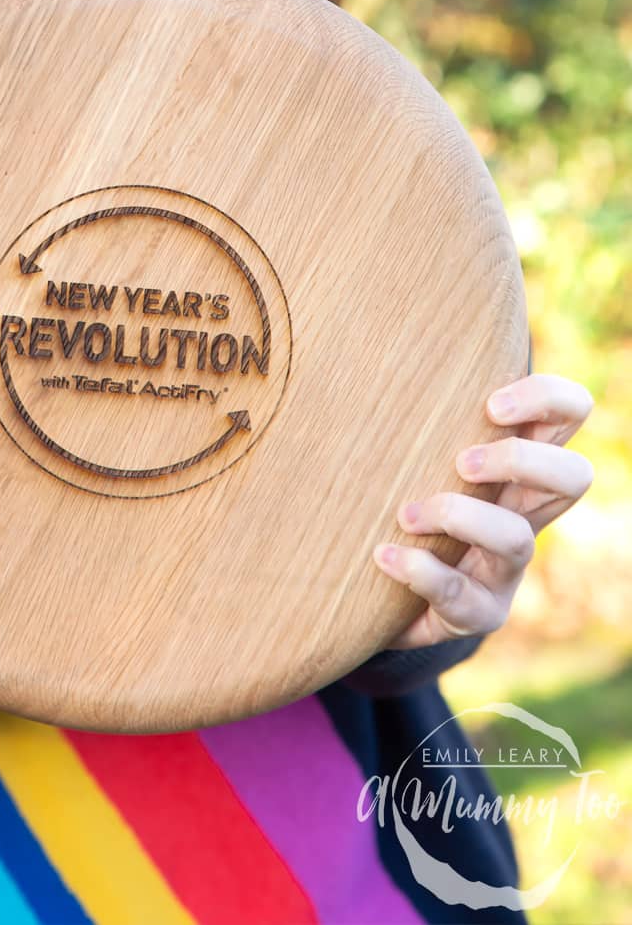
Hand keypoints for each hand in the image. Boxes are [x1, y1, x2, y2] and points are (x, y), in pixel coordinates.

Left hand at [373, 371, 594, 648]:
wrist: (383, 591)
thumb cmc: (401, 499)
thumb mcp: (416, 450)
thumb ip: (414, 408)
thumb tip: (375, 338)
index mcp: (516, 464)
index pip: (569, 413)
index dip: (548, 400)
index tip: (490, 404)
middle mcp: (523, 512)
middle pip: (575, 476)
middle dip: (521, 461)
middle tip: (461, 460)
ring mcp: (505, 567)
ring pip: (517, 538)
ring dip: (461, 516)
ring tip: (406, 513)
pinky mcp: (476, 612)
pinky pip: (461, 596)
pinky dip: (420, 569)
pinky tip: (383, 554)